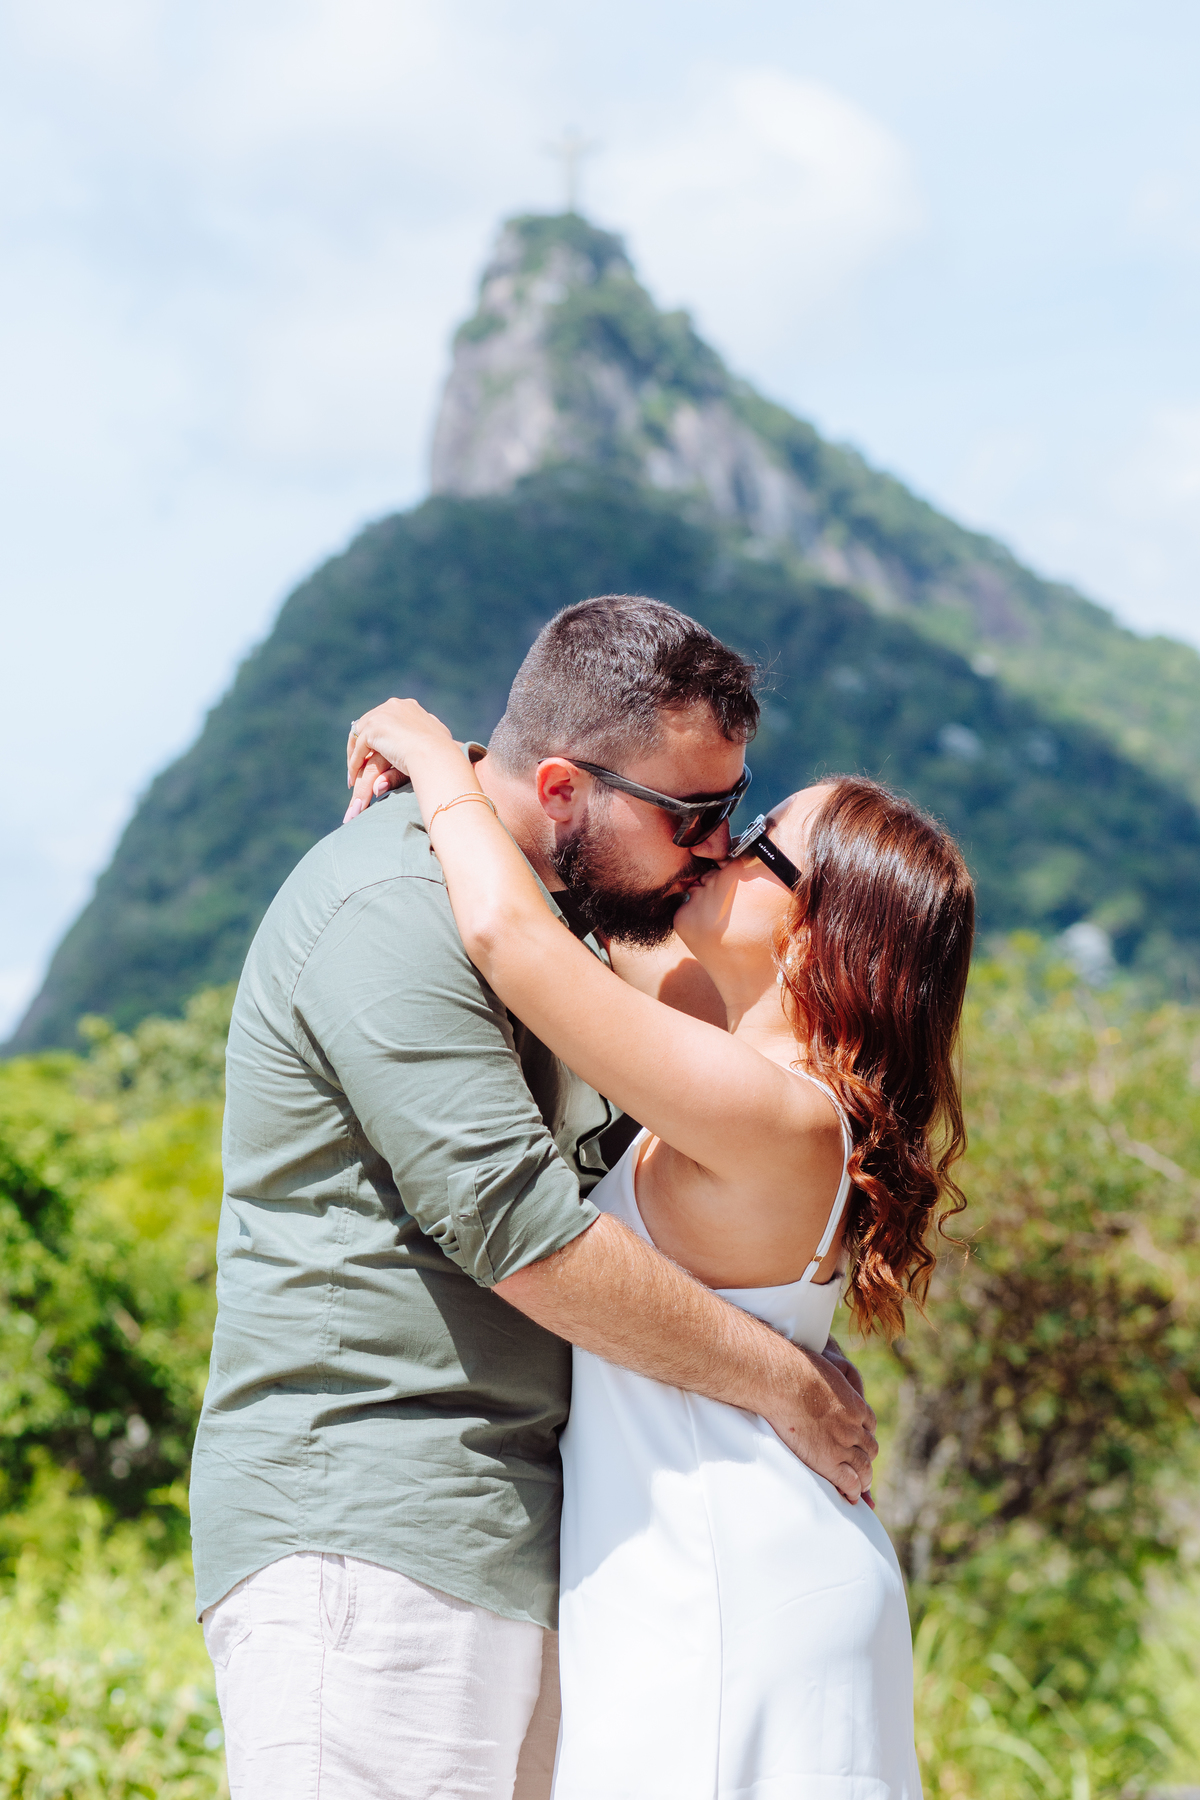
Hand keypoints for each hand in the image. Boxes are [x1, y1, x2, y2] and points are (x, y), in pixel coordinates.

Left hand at [343, 699, 455, 823]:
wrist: (437, 755)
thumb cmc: (443, 754)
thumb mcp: (435, 740)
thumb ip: (424, 737)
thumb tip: (422, 743)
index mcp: (408, 707)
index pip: (385, 720)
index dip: (379, 739)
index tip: (375, 756)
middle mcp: (393, 706)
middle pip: (368, 725)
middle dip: (362, 746)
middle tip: (359, 765)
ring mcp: (382, 715)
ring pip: (360, 736)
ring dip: (355, 756)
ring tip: (353, 776)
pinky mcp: (373, 728)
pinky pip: (359, 748)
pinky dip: (354, 763)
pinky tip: (354, 778)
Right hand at [765, 1345, 877, 1504]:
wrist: (784, 1381)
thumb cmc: (796, 1370)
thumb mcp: (824, 1367)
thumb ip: (830, 1374)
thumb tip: (824, 1370)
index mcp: (855, 1405)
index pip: (869, 1424)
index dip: (864, 1435)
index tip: (861, 1443)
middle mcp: (855, 1426)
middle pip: (870, 1448)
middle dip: (867, 1459)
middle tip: (864, 1470)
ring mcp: (843, 1444)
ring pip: (864, 1467)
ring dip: (864, 1478)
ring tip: (862, 1486)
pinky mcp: (828, 1460)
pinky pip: (849, 1481)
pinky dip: (853, 1490)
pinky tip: (852, 1497)